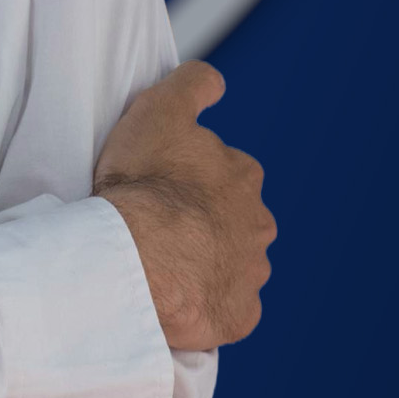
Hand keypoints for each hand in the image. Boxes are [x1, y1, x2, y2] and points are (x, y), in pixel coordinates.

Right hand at [92, 59, 274, 350]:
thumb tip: (215, 82)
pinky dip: (207, 301)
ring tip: (163, 261)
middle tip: (161, 222)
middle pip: (234, 219)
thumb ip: (192, 86)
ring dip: (206, 261)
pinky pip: (227, 307)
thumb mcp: (161, 110)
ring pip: (232, 264)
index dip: (194, 173)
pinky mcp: (239, 315)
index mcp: (243, 178)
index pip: (227, 170)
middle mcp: (258, 225)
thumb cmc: (146, 183)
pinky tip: (177, 295)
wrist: (140, 258)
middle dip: (207, 220)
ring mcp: (250, 273)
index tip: (165, 180)